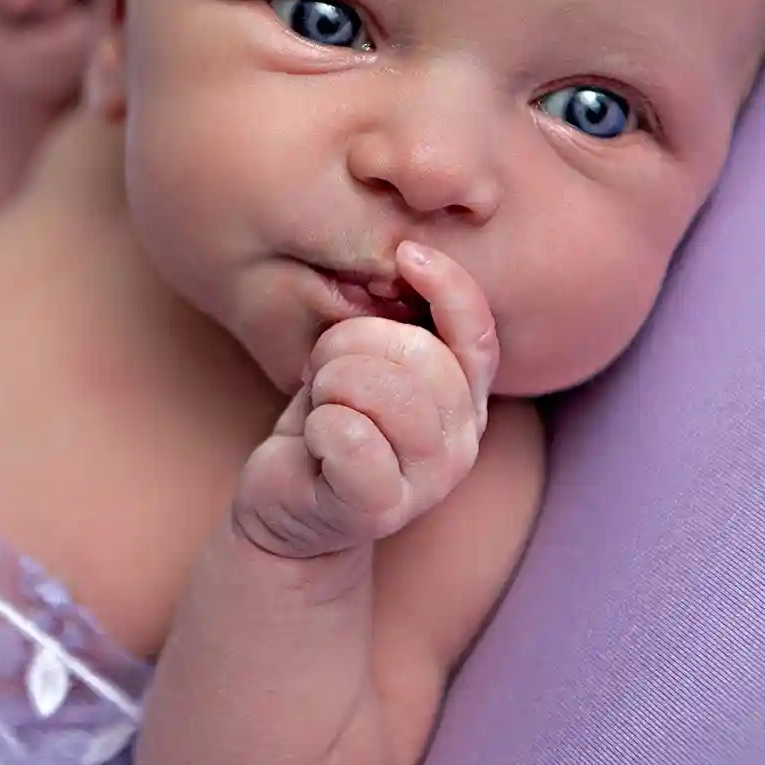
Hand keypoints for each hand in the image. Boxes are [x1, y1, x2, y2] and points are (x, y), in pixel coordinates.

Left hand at [233, 243, 498, 559]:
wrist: (287, 508)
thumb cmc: (328, 424)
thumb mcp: (363, 364)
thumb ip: (396, 329)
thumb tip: (407, 260)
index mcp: (466, 402)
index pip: (477, 335)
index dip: (449, 286)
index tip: (406, 255)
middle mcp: (462, 443)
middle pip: (420, 355)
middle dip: (353, 343)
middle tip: (326, 371)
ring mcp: (428, 483)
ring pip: (383, 390)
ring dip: (332, 383)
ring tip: (321, 404)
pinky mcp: (381, 509)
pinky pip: (348, 435)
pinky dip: (317, 425)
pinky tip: (313, 443)